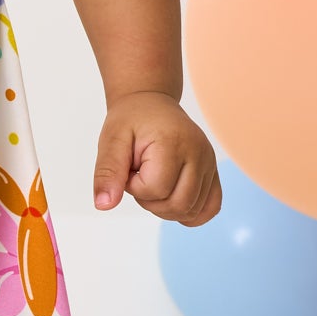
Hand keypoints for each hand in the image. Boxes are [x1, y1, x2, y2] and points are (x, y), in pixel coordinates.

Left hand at [92, 91, 220, 224]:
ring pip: (191, 211)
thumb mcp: (111, 140)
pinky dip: (189, 212)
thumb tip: (103, 205)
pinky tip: (171, 197)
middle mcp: (199, 152)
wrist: (151, 103)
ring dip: (165, 207)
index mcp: (173, 141)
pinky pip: (210, 207)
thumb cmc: (131, 119)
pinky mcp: (213, 172)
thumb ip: (108, 173)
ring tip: (153, 180)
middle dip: (149, 201)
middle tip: (139, 176)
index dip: (133, 186)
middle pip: (178, 204)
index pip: (155, 188)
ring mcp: (210, 163)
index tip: (129, 166)